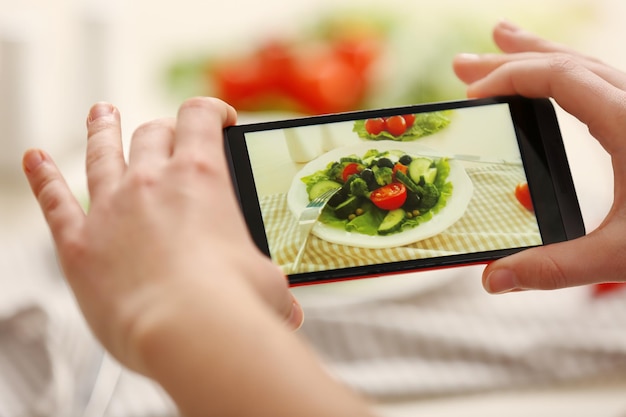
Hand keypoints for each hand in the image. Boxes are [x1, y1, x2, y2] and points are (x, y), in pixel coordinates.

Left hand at [22, 97, 302, 371]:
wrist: (186, 331)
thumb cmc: (235, 304)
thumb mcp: (268, 280)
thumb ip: (269, 282)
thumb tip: (286, 308)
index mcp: (202, 178)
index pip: (201, 118)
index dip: (211, 110)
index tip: (219, 117)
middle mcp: (153, 182)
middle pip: (152, 133)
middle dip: (163, 129)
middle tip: (168, 133)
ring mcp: (111, 208)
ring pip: (102, 153)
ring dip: (102, 130)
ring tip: (101, 113)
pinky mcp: (79, 243)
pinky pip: (55, 200)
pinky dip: (43, 177)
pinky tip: (34, 159)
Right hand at [453, 21, 625, 292]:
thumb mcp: (624, 254)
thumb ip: (555, 267)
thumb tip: (493, 279)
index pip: (559, 78)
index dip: (509, 78)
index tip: (472, 95)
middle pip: (568, 62)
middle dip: (511, 58)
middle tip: (464, 63)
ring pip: (588, 67)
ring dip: (539, 57)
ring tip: (503, 43)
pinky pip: (603, 84)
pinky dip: (567, 76)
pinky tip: (558, 89)